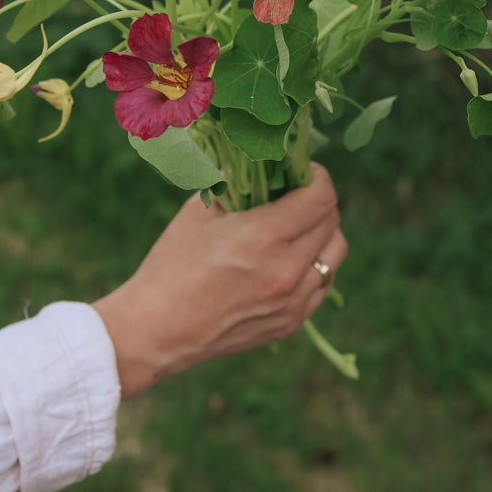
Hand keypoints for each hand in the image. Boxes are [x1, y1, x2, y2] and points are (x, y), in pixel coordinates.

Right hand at [92, 164, 346, 396]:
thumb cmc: (172, 264)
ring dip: (321, 232)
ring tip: (295, 227)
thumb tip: (261, 160)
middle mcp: (287, 271)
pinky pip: (323, 283)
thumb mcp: (199, 211)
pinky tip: (288, 258)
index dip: (317, 176)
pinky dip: (314, 264)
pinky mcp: (291, 323)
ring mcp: (293, 302)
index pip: (321, 197)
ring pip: (334, 253)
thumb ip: (236, 182)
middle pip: (332, 221)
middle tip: (295, 193)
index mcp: (263, 237)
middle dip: (318, 199)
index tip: (302, 171)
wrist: (157, 330)